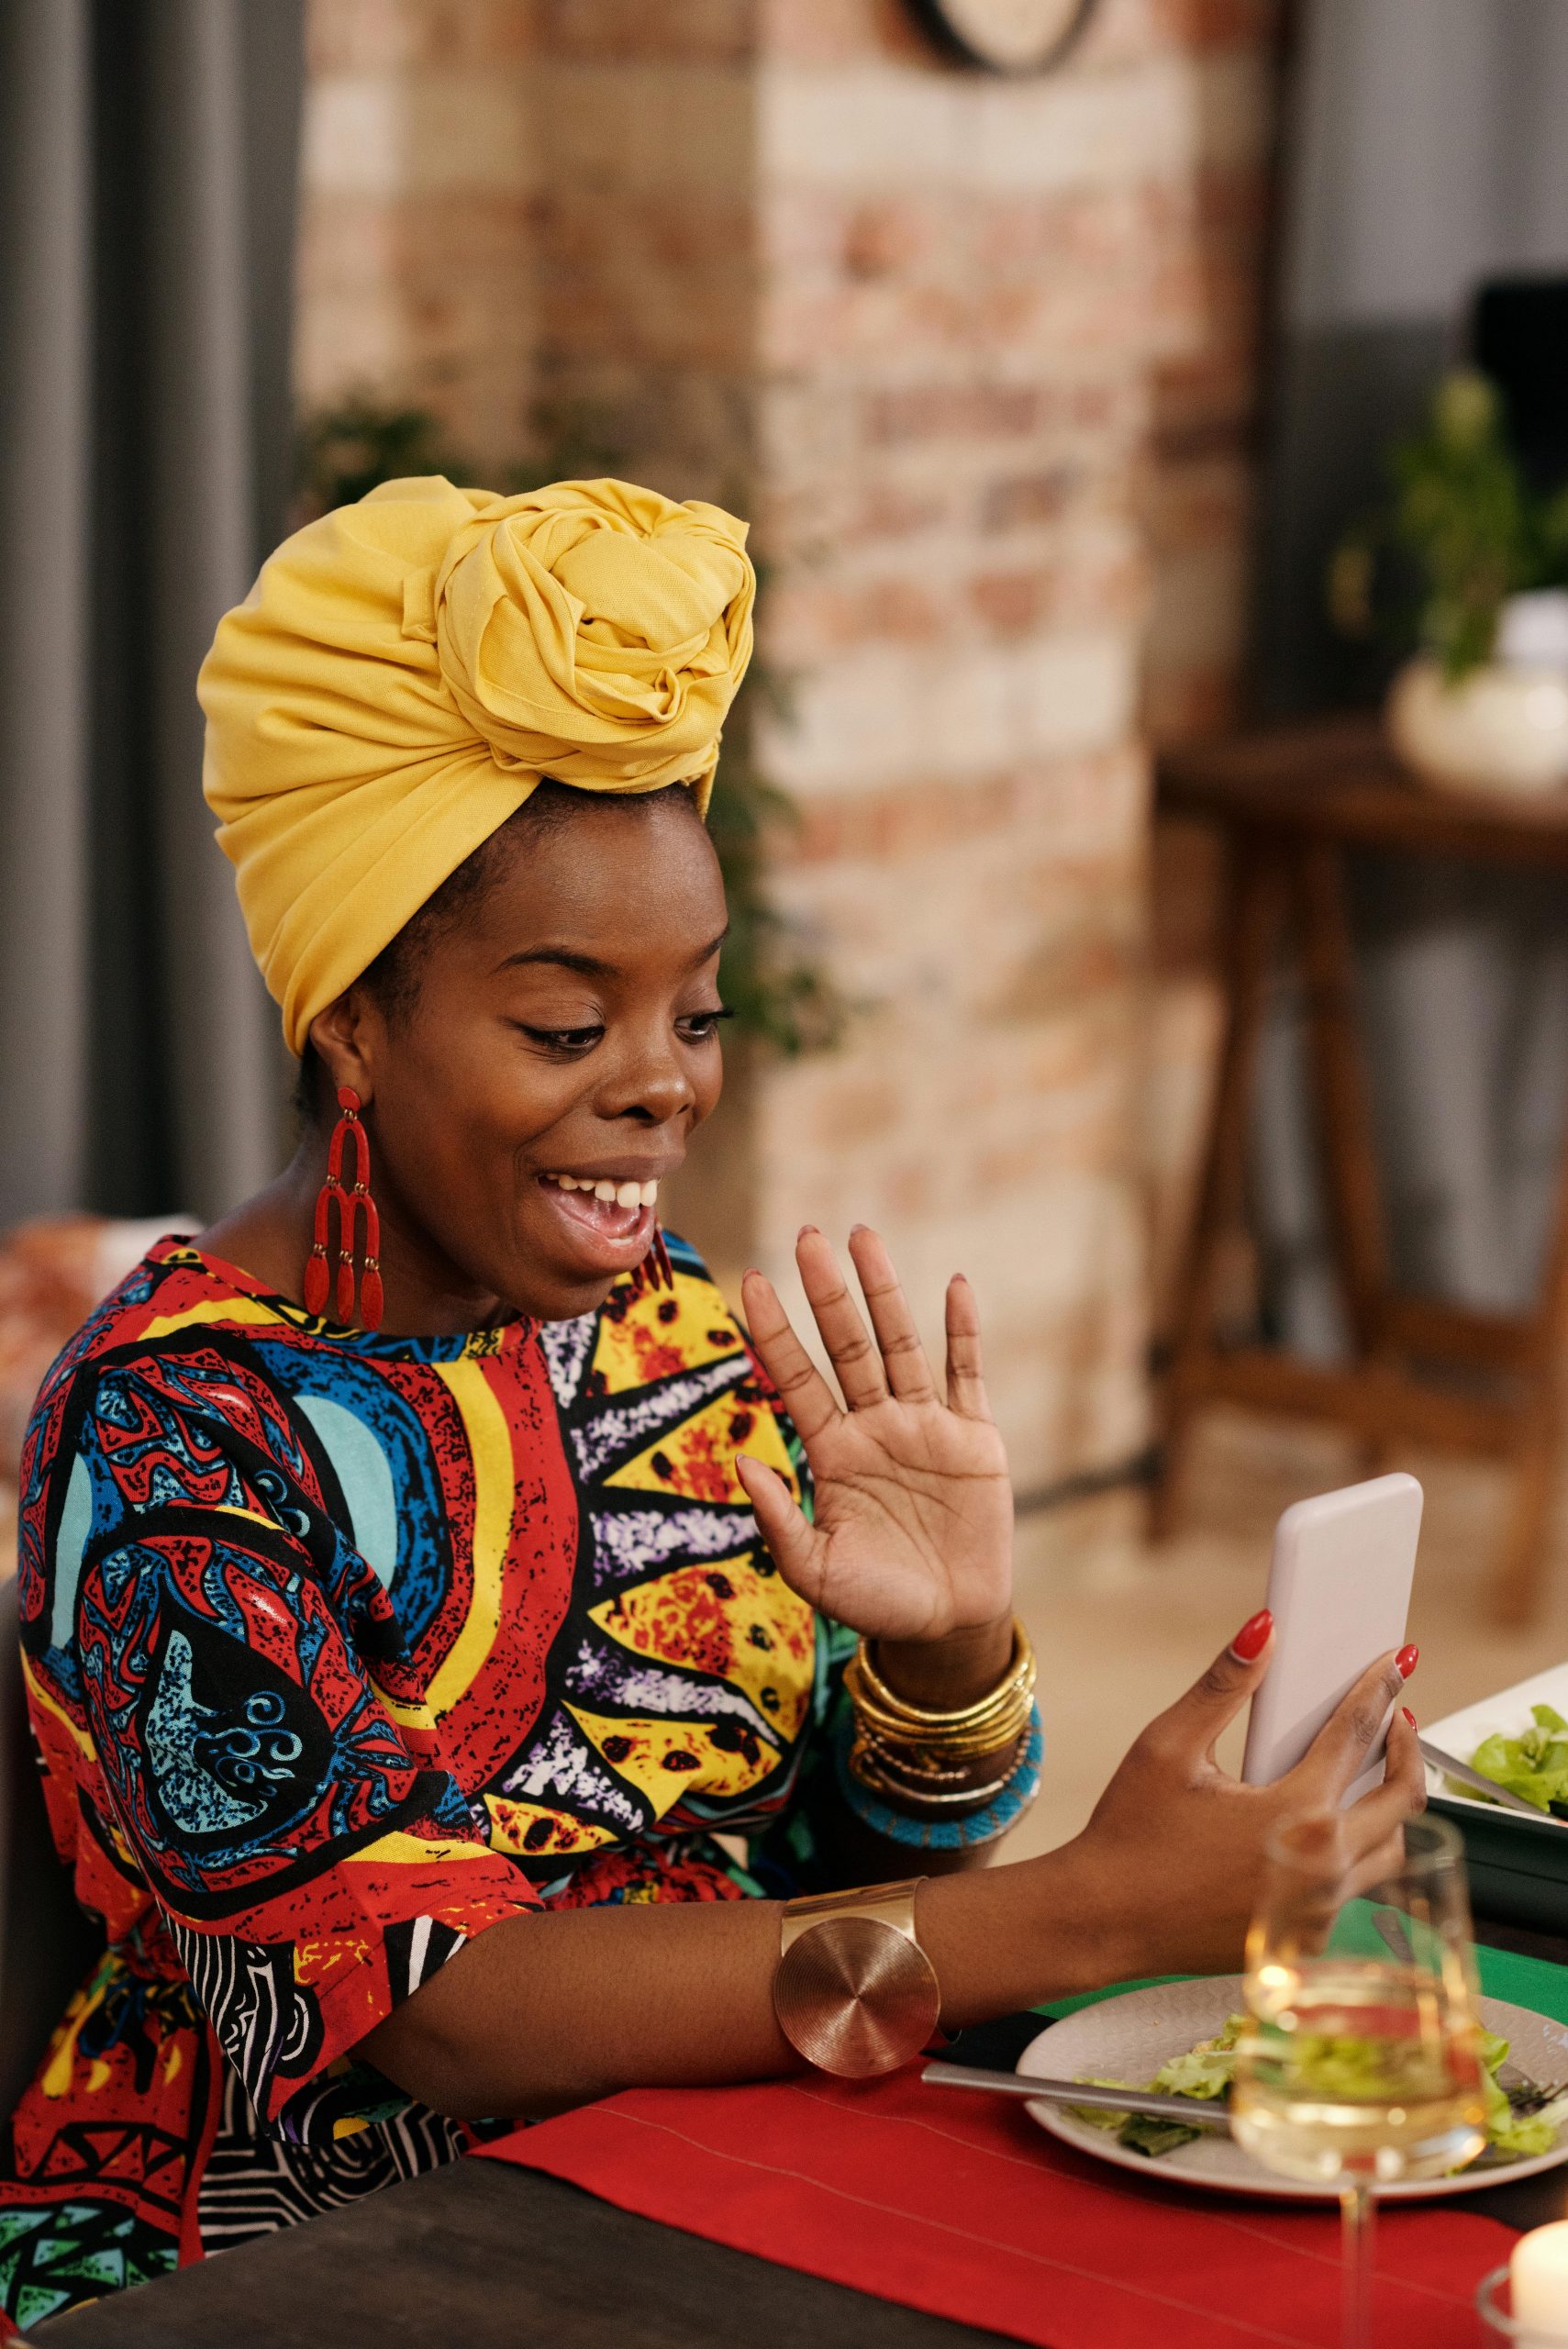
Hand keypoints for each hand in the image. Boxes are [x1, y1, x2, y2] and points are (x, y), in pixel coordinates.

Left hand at [735, 1226, 1012, 1644]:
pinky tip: (953, 1285)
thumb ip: (779, 1519)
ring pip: (902, 1345)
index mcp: (832, 1453)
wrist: (948, 1625)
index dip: (776, 1331)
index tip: (753, 1280)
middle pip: (847, 1345)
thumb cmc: (875, 1602)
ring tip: (864, 1237)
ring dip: (884, 1293)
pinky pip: (967, 1374)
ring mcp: (925, 1426)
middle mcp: (874, 1426)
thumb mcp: (815, 1569)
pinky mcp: (975, 1439)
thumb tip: (742, 1462)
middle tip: (808, 1235)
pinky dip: (963, 1331)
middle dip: (829, 1292)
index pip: (796, 1377)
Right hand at [1057, 1626, 1426, 1981]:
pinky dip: (1355, 1854)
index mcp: (1297, 1813)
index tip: (1397, 1665)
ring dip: (1391, 1809)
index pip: (1357, 1734)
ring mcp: (1320, 1911)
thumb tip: (1263, 1633)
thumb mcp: (1168, 1747)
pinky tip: (1325, 1831)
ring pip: (1392, 1851)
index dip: (1380, 1689)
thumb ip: (1223, 1686)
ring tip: (1373, 1775)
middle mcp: (1323, 1867)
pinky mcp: (1307, 1939)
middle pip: (1403, 1799)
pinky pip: (1355, 1890)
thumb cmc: (1129, 1836)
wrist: (1104, 1921)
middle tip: (1397, 1718)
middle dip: (1408, 1748)